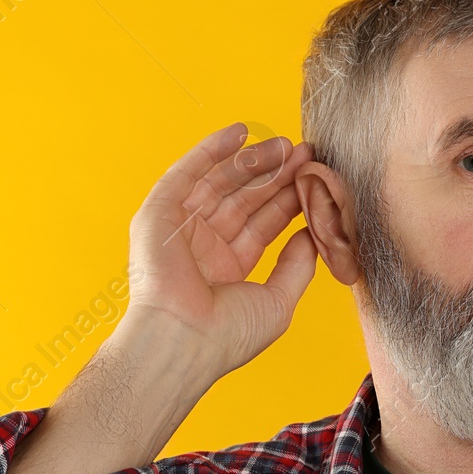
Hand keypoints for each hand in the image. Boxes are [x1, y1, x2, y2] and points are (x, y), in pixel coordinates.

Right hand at [126, 122, 318, 376]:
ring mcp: (180, 228)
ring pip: (220, 182)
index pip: (264, 223)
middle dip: (276, 175)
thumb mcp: (278, 299)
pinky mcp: (158, 214)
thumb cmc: (228, 335)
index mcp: (228, 267)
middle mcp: (204, 245)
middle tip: (306, 154)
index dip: (288, 198)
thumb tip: (314, 234)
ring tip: (285, 145)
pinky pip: (185, 173)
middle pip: (245, 198)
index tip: (314, 178)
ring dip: (252, 160)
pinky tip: (239, 132)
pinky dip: (210, 151)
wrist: (182, 341)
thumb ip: (297, 265)